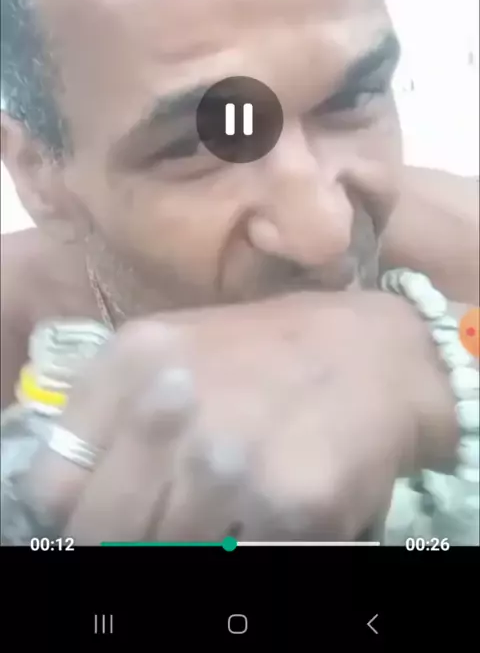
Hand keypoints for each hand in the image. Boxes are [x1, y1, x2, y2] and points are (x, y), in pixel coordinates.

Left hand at [22, 290, 456, 543]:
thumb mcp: (169, 353)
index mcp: (132, 363)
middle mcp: (171, 407)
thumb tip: (70, 506)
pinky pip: (239, 565)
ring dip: (196, 545)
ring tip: (227, 512)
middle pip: (104, 535)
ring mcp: (229, 460)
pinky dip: (248, 549)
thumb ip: (110, 416)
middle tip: (174, 523)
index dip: (77, 518)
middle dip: (133, 539)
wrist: (373, 354)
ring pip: (168, 557)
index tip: (108, 521)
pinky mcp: (289, 504)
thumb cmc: (262, 355)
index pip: (53, 489)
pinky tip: (267, 514)